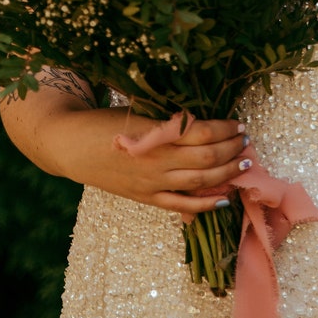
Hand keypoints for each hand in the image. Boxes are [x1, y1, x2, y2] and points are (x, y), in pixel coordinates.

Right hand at [103, 109, 251, 214]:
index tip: (238, 123)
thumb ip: (167, 122)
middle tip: (246, 140)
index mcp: (155, 134)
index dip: (224, 128)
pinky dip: (204, 205)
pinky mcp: (145, 198)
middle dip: (231, 149)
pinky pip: (180, 205)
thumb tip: (201, 123)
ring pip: (199, 181)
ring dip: (226, 173)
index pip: (200, 132)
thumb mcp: (137, 112)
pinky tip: (223, 199)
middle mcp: (157, 161)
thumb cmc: (104, 122)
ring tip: (243, 163)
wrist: (70, 145)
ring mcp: (152, 183)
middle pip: (206, 157)